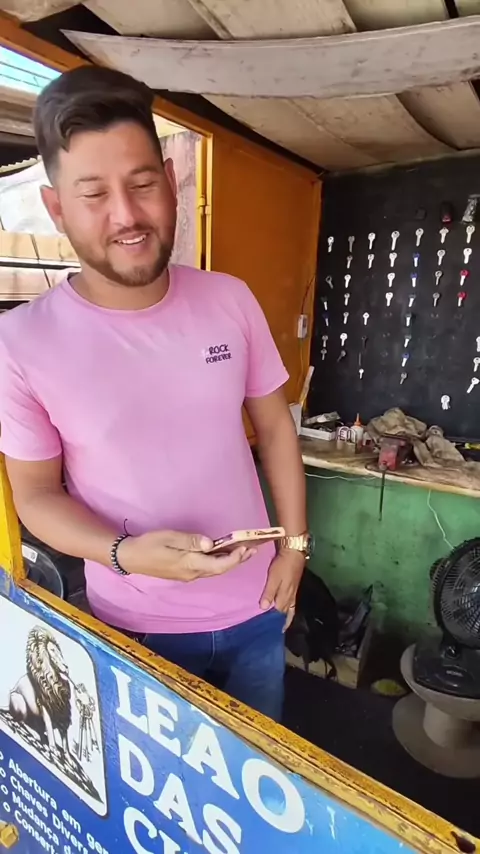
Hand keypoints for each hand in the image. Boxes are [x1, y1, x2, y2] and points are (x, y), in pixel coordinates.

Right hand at [117, 530, 252, 580]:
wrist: (130, 558)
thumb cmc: (148, 545)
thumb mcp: (169, 538)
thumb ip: (191, 541)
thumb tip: (211, 544)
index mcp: (190, 564)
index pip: (219, 564)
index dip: (235, 558)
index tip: (246, 548)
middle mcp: (192, 573)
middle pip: (220, 569)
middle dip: (238, 560)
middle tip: (253, 550)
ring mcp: (188, 575)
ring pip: (214, 570)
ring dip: (230, 562)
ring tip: (243, 552)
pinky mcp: (184, 572)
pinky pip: (207, 569)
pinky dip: (219, 562)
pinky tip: (223, 554)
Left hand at [260, 550, 304, 631]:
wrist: (294, 552)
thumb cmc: (282, 565)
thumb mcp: (274, 578)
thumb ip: (269, 593)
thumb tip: (264, 608)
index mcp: (285, 596)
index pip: (280, 614)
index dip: (275, 622)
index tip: (270, 632)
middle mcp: (291, 597)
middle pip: (286, 613)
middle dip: (281, 622)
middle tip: (275, 630)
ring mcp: (294, 591)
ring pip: (290, 609)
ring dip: (286, 617)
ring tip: (280, 624)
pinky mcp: (294, 586)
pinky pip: (292, 602)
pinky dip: (288, 609)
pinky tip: (285, 608)